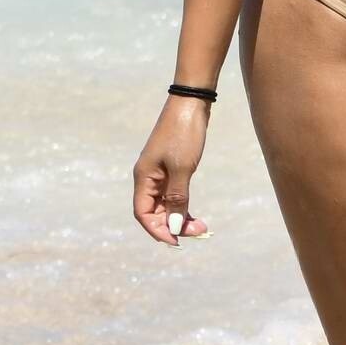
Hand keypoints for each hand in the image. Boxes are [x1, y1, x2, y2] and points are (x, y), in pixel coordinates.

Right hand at [132, 96, 211, 245]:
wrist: (192, 103)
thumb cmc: (185, 134)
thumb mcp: (183, 169)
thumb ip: (178, 199)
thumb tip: (174, 226)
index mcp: (144, 177)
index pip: (143, 214)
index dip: (158, 230)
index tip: (178, 241)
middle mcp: (148, 177)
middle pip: (155, 212)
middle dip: (174, 226)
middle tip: (200, 232)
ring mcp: (159, 173)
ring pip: (165, 205)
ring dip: (181, 217)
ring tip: (203, 226)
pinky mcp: (171, 168)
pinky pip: (173, 194)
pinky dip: (183, 205)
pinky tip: (196, 213)